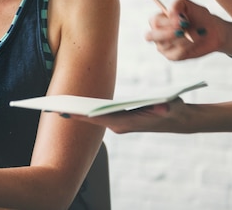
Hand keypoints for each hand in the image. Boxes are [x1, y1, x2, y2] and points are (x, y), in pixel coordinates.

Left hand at [64, 99, 183, 133]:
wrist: (180, 120)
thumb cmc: (174, 110)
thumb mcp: (171, 106)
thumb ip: (167, 107)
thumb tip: (163, 107)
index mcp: (126, 122)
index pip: (98, 118)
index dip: (81, 115)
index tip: (64, 112)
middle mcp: (119, 125)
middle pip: (91, 118)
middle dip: (72, 113)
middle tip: (51, 107)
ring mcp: (118, 125)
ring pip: (93, 118)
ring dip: (76, 113)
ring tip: (57, 106)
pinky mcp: (119, 121)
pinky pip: (97, 117)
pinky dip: (84, 113)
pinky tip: (73, 107)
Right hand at [145, 0, 219, 60]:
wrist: (214, 31)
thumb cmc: (199, 17)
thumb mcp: (190, 5)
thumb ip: (178, 3)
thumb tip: (169, 12)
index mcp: (159, 20)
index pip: (154, 21)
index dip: (166, 22)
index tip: (181, 21)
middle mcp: (157, 33)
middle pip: (151, 36)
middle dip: (166, 34)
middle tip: (181, 31)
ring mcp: (163, 46)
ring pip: (165, 45)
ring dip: (182, 40)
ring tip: (195, 34)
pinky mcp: (172, 56)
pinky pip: (175, 54)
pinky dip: (187, 48)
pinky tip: (193, 43)